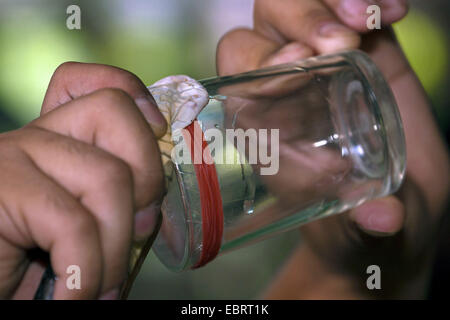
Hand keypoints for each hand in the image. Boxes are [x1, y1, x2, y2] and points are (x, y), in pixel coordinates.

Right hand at [0, 62, 165, 298]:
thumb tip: (155, 210)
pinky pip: (73, 223)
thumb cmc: (37, 267)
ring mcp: (13, 155)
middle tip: (140, 232)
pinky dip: (86, 271)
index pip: (97, 85)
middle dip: (148, 177)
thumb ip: (116, 203)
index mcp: (62, 141)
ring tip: (103, 285)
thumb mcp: (90, 226)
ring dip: (116, 248)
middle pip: (115, 112)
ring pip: (107, 175)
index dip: (136, 93)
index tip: (160, 126)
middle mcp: (36, 136)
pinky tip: (74, 294)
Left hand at [217, 0, 448, 297]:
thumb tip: (382, 218)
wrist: (393, 211)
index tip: (296, 63)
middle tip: (340, 42)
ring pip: (302, 8)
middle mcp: (288, 90)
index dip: (257, 60)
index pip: (239, 73)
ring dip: (329, 4)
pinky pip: (354, 12)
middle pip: (265, 29)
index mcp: (268, 128)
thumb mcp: (354, 230)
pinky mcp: (366, 55)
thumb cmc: (353, 227)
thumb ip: (362, 226)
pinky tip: (393, 13)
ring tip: (366, 19)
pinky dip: (369, 1)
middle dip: (298, 22)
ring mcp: (326, 67)